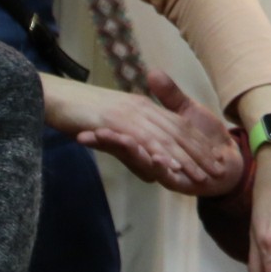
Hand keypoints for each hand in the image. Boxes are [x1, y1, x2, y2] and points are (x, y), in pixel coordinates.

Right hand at [44, 70, 240, 195]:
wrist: (53, 96)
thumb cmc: (82, 107)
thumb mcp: (117, 118)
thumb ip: (137, 139)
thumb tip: (152, 164)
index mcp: (144, 108)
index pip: (177, 127)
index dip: (197, 144)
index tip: (218, 158)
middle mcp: (141, 112)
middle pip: (176, 134)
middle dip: (197, 154)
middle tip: (217, 172)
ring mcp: (129, 117)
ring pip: (160, 139)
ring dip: (180, 158)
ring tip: (198, 175)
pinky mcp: (114, 123)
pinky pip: (135, 139)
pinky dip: (150, 151)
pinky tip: (163, 166)